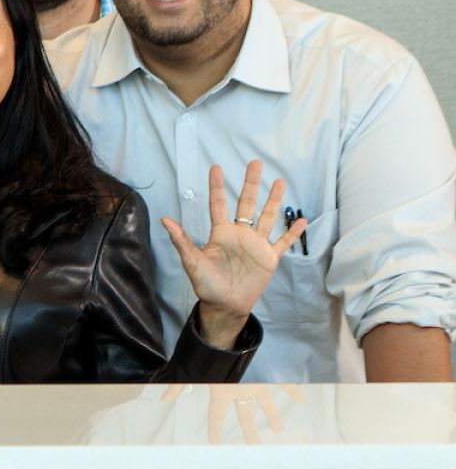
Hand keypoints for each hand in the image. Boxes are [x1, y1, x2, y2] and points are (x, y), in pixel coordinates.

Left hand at [162, 162, 303, 348]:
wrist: (225, 305)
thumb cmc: (206, 284)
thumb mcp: (192, 262)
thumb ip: (182, 241)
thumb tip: (164, 220)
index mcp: (221, 233)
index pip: (219, 204)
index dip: (217, 187)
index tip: (216, 167)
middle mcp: (240, 234)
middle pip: (247, 204)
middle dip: (251, 184)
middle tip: (255, 163)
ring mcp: (256, 245)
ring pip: (267, 217)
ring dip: (274, 200)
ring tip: (280, 181)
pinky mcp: (269, 258)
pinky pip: (283, 242)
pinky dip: (293, 233)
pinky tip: (302, 220)